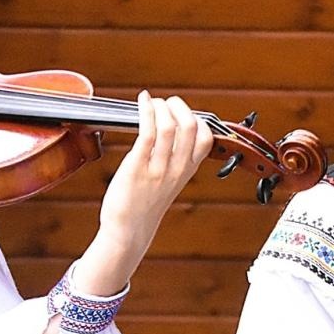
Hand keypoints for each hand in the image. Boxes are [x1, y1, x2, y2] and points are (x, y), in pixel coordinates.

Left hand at [70, 92, 213, 294]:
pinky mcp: (137, 167)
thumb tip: (170, 133)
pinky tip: (142, 102)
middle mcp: (176, 168)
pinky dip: (145, 110)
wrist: (128, 232)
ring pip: (169, 126)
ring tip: (152, 102)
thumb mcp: (169, 183)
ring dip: (161, 106)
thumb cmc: (144, 206)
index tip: (182, 113)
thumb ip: (174, 161)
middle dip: (179, 106)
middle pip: (191, 126)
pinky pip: (147, 132)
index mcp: (186, 171)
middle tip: (166, 102)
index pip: (206, 138)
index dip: (197, 119)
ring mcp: (158, 168)